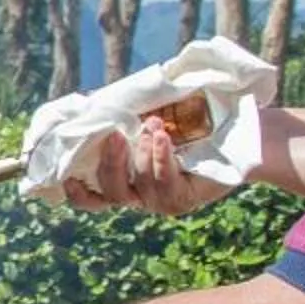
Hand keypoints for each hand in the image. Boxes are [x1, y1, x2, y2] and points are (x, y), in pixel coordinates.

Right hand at [61, 113, 232, 216]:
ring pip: (138, 185)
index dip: (78, 193)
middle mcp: (140, 195)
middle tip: (115, 135)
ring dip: (141, 153)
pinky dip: (160, 157)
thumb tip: (88, 103)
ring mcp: (161, 200)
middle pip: (111, 191)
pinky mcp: (183, 199)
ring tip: (154, 124)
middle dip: (110, 163)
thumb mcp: (147, 113)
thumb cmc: (189, 119)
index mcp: (125, 180)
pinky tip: (161, 137)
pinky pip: (165, 182)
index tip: (69, 178)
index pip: (94, 198)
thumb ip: (119, 113)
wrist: (236, 130)